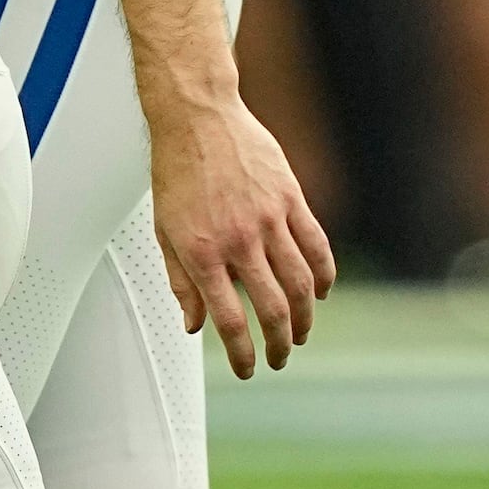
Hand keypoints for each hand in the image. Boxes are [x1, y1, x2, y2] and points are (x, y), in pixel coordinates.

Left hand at [151, 94, 331, 378]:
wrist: (197, 118)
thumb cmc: (177, 174)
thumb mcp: (165, 231)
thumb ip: (181, 282)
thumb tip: (193, 326)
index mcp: (201, 252)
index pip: (229, 321)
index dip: (242, 354)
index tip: (247, 369)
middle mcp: (238, 240)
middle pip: (272, 309)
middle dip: (279, 344)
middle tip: (280, 359)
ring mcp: (268, 218)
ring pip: (301, 282)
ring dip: (306, 317)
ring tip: (301, 334)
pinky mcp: (290, 198)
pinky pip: (316, 245)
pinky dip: (324, 275)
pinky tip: (321, 292)